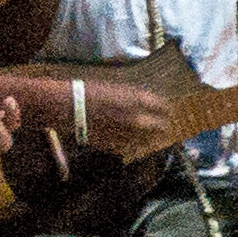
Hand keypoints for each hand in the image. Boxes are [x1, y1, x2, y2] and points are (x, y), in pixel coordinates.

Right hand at [63, 71, 189, 159]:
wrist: (70, 107)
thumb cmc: (92, 92)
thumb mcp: (119, 87)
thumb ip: (137, 96)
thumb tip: (151, 102)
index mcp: (138, 100)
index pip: (164, 106)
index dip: (166, 108)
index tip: (167, 110)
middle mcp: (137, 119)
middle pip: (162, 127)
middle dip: (164, 125)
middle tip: (164, 125)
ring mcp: (129, 134)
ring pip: (150, 140)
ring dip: (152, 137)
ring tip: (151, 135)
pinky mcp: (118, 146)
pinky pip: (134, 148)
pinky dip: (135, 145)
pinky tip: (132, 141)